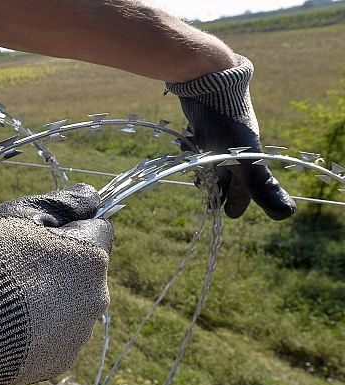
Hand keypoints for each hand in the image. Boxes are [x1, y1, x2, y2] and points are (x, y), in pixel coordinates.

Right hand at [0, 184, 112, 384]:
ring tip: (0, 300)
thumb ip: (62, 204)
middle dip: (56, 265)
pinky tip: (1, 326)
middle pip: (82, 271)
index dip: (64, 227)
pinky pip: (52, 336)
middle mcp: (95, 299)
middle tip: (9, 266)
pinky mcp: (57, 363)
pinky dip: (34, 330)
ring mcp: (77, 336)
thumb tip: (93, 196)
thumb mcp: (17, 216)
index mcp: (90, 259)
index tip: (33, 234)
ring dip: (45, 298)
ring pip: (67, 304)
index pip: (96, 229)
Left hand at [166, 55, 295, 219]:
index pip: (245, 187)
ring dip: (206, 169)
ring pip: (213, 157)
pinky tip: (187, 148)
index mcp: (248, 157)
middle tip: (211, 198)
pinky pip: (201, 140)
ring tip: (197, 179)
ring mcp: (220, 132)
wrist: (209, 81)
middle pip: (228, 173)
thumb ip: (260, 186)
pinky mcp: (204, 120)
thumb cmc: (226, 120)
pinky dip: (195, 149)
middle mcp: (236, 146)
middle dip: (221, 187)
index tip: (230, 215)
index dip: (238, 202)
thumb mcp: (242, 158)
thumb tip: (286, 214)